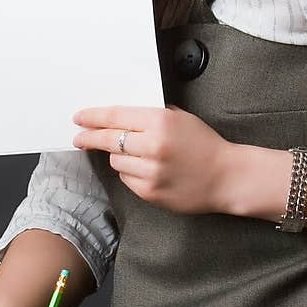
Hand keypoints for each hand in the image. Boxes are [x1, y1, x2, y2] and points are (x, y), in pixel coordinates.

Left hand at [72, 104, 233, 214]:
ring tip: (142, 156)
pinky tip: (150, 170)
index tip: (79, 118)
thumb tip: (119, 116)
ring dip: (120, 156)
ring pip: (115, 160)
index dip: (93, 117)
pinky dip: (132, 173)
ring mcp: (150, 171)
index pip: (115, 116)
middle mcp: (153, 146)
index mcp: (160, 122)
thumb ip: (151, 115)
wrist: (227, 177)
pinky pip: (126, 178)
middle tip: (79, 138)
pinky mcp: (150, 191)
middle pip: (107, 139)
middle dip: (90, 138)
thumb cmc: (204, 145)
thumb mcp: (181, 118)